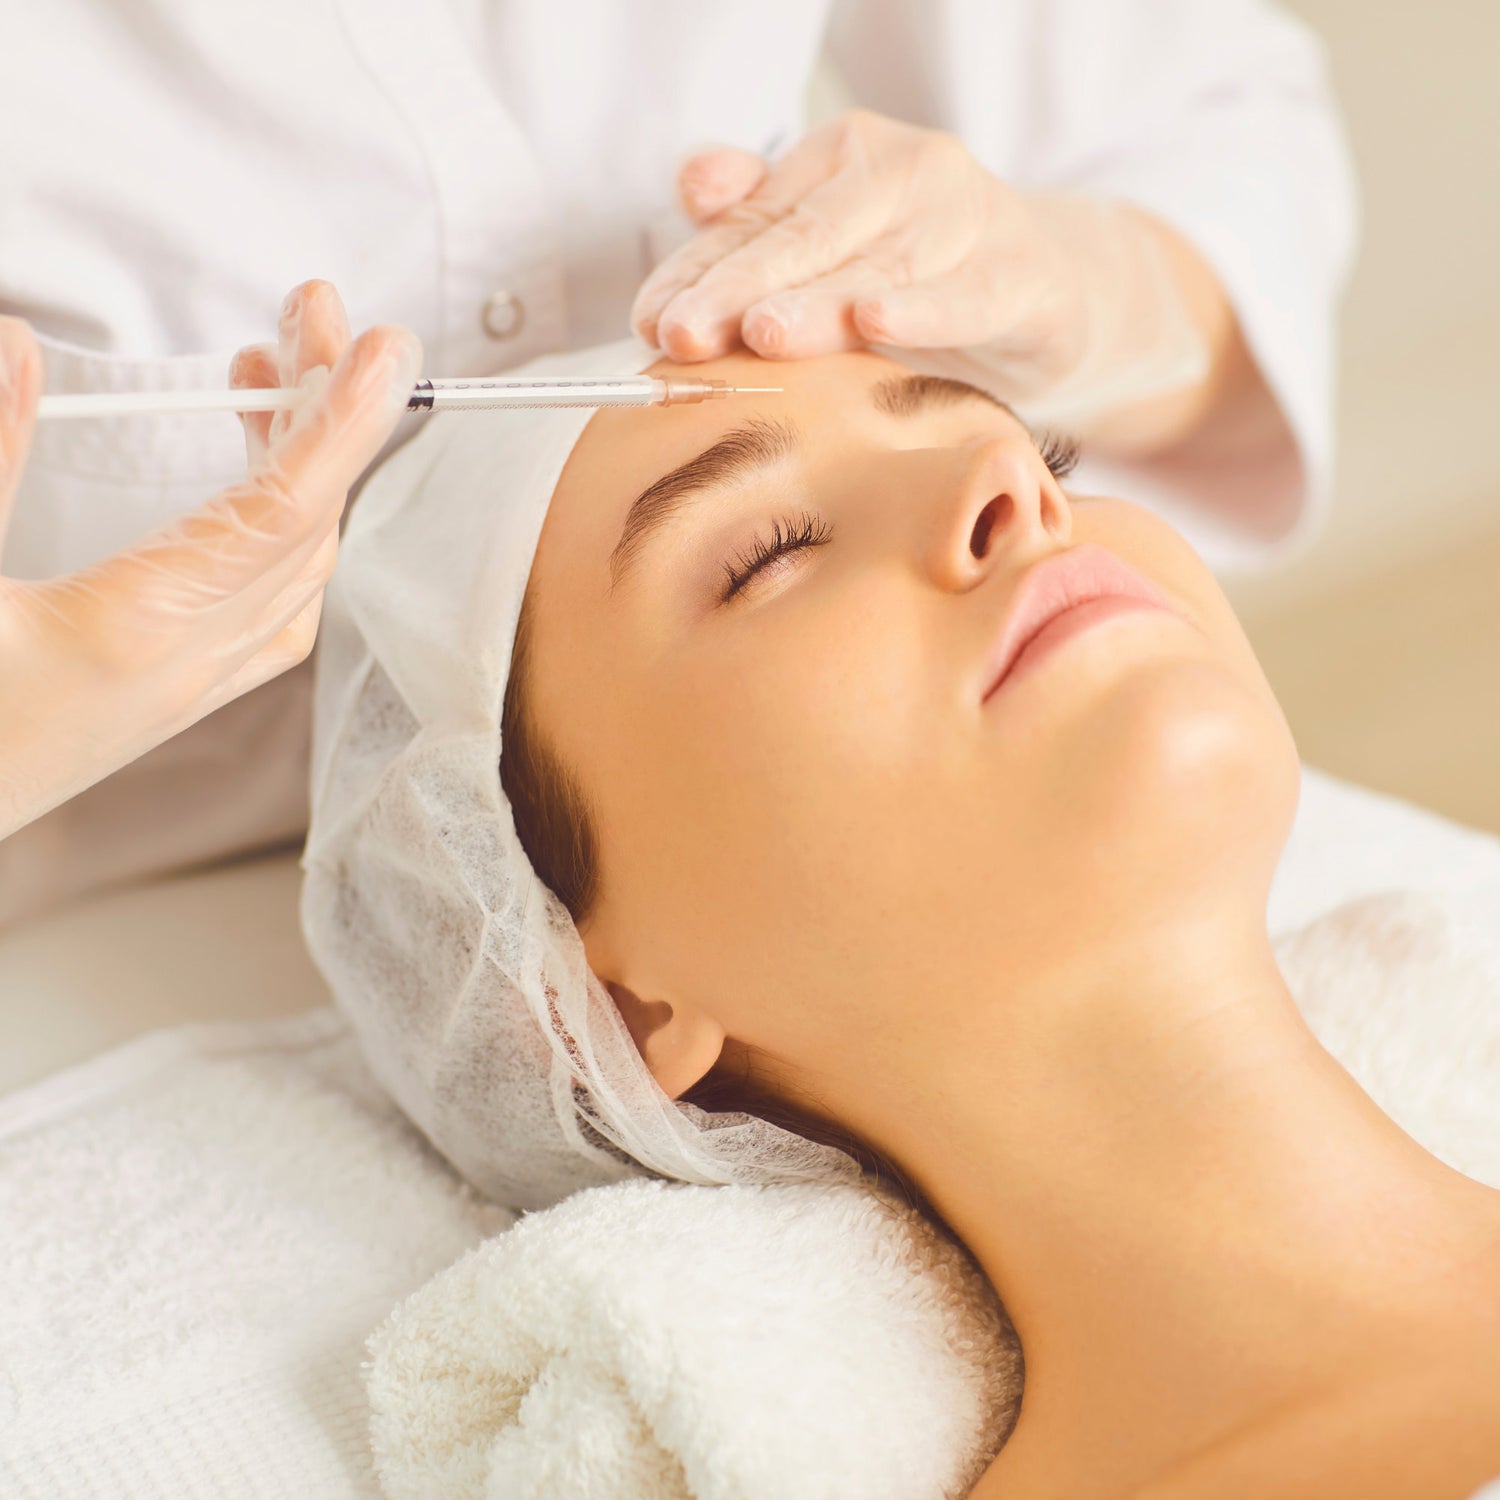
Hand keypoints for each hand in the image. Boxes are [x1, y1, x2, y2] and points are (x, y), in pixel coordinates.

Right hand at [0, 279, 422, 839]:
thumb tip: (18, 347)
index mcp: (133, 631)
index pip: (281, 507)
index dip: (343, 419)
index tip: (387, 346)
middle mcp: (184, 667)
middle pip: (305, 522)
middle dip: (325, 411)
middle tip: (315, 317)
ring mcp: (183, 693)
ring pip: (298, 570)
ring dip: (306, 467)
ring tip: (275, 379)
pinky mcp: (165, 706)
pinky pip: (273, 619)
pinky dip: (291, 539)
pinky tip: (265, 499)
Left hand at [630, 109, 1205, 416]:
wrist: (1050, 292)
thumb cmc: (915, 278)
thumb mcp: (830, 255)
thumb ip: (761, 226)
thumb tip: (692, 187)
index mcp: (838, 161)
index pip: (752, 221)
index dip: (696, 270)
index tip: (648, 320)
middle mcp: (899, 171)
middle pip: (804, 238)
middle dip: (736, 288)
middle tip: (684, 332)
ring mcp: (965, 216)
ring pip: (878, 267)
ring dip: (818, 304)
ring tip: (763, 333)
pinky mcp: (1020, 272)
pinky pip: (967, 296)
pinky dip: (923, 311)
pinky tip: (877, 322)